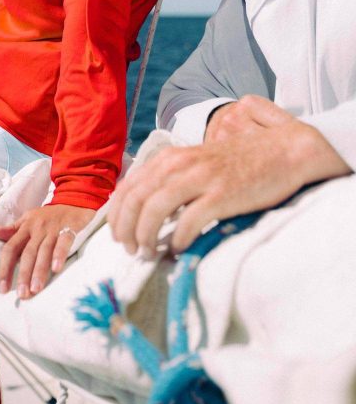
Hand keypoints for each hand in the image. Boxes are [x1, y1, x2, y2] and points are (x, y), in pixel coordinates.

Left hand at [0, 204, 94, 298]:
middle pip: (28, 253)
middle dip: (24, 275)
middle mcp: (37, 229)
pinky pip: (64, 242)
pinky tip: (57, 269)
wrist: (74, 199)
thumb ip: (12, 230)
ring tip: (36, 289)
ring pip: (44, 251)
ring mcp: (53, 229)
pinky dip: (60, 255)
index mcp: (25, 227)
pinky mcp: (69, 228)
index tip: (3, 288)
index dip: (5, 268)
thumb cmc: (49, 215)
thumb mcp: (28, 219)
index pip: (10, 249)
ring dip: (40, 271)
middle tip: (22, 294)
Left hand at [109, 95, 349, 255]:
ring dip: (145, 236)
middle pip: (135, 198)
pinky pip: (188, 221)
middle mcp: (181, 163)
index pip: (129, 186)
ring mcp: (201, 178)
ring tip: (147, 253)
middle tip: (129, 249)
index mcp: (171, 156)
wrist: (285, 150)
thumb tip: (145, 205)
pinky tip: (178, 250)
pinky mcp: (222, 194)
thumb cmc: (241, 161)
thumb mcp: (198, 162)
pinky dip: (177, 239)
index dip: (117, 214)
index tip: (118, 235)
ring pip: (154, 209)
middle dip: (125, 229)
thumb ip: (172, 177)